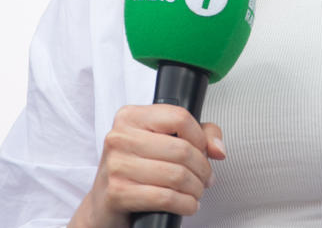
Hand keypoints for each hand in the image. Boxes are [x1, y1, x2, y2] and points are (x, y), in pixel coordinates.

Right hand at [70, 104, 226, 227]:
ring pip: (176, 175)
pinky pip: (165, 198)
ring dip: (195, 189)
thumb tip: (218, 149)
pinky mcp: (117, 193)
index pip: (179, 117)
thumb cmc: (136, 170)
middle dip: (202, 169)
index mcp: (130, 117)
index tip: (204, 152)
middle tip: (205, 179)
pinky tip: (187, 205)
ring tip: (196, 192)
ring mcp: (116, 165)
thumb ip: (198, 134)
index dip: (200, 138)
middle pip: (182, 149)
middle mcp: (120, 137)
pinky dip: (185, 204)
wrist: (103, 204)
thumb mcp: (163, 142)